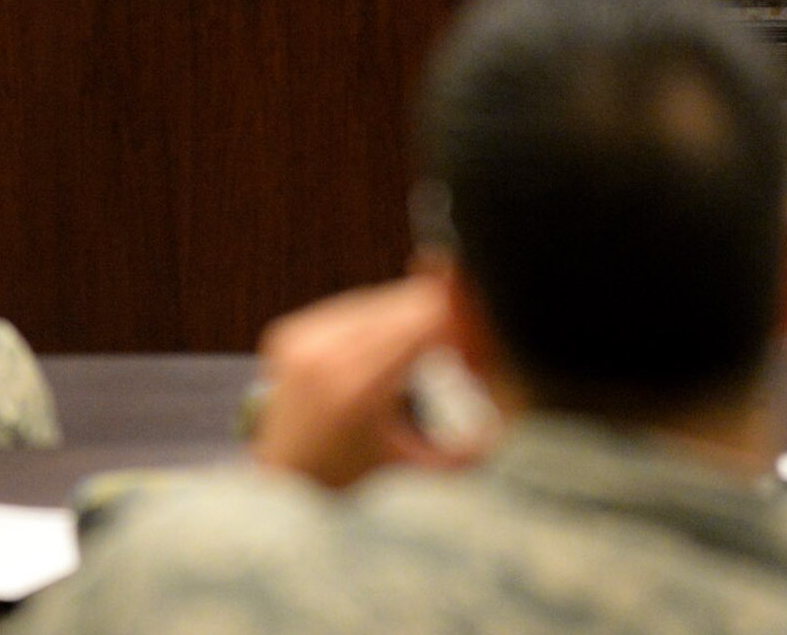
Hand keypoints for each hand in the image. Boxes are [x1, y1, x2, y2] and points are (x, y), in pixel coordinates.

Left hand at [250, 276, 479, 489]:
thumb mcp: (413, 469)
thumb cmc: (349, 482)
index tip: (477, 356)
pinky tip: (388, 351)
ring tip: (426, 356)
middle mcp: (323, 354)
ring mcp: (301, 339)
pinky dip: (376, 321)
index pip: (425, 319)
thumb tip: (507, 429)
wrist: (280, 485)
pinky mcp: (288, 331)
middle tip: (462, 356)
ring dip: (408, 318)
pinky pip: (350, 307)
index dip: (463, 325)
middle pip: (405, 304)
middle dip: (441, 321)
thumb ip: (465, 453)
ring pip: (380, 300)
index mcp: (356, 388)